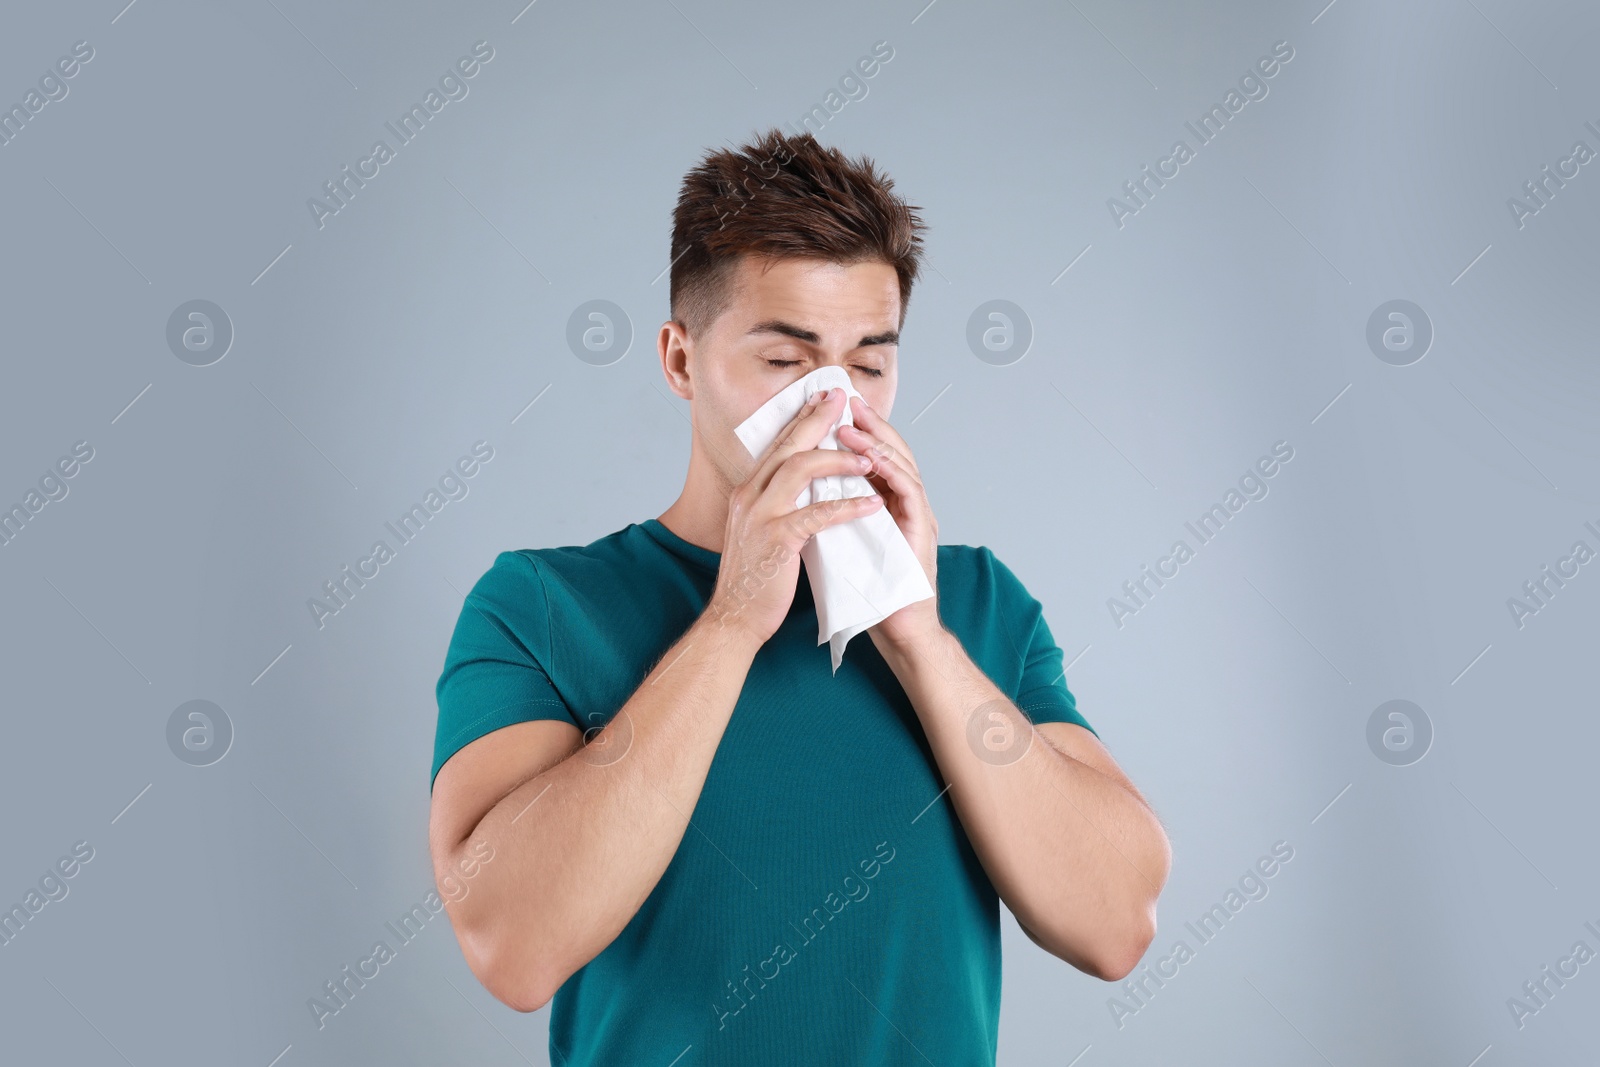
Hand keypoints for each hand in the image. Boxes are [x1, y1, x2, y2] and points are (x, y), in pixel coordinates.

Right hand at [707, 388, 886, 646]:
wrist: (734, 618)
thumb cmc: (755, 579)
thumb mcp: (760, 532)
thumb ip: (779, 505)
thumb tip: (806, 488)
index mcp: (747, 492)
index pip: (777, 444)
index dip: (802, 419)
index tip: (824, 399)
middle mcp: (749, 496)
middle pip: (787, 445)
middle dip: (818, 419)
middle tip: (844, 401)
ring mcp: (760, 516)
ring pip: (801, 469)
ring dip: (839, 460)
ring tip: (869, 458)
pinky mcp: (777, 540)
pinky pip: (818, 514)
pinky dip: (848, 505)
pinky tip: (872, 503)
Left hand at [837, 394, 942, 650]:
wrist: (895, 629)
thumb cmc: (868, 591)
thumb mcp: (841, 543)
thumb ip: (830, 514)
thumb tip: (798, 493)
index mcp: (885, 503)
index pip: (870, 457)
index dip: (852, 431)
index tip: (828, 409)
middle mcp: (904, 504)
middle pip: (890, 450)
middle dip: (868, 423)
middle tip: (845, 399)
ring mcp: (917, 516)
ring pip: (901, 464)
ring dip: (875, 442)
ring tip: (850, 425)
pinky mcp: (922, 532)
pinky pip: (910, 492)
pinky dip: (892, 472)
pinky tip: (873, 459)